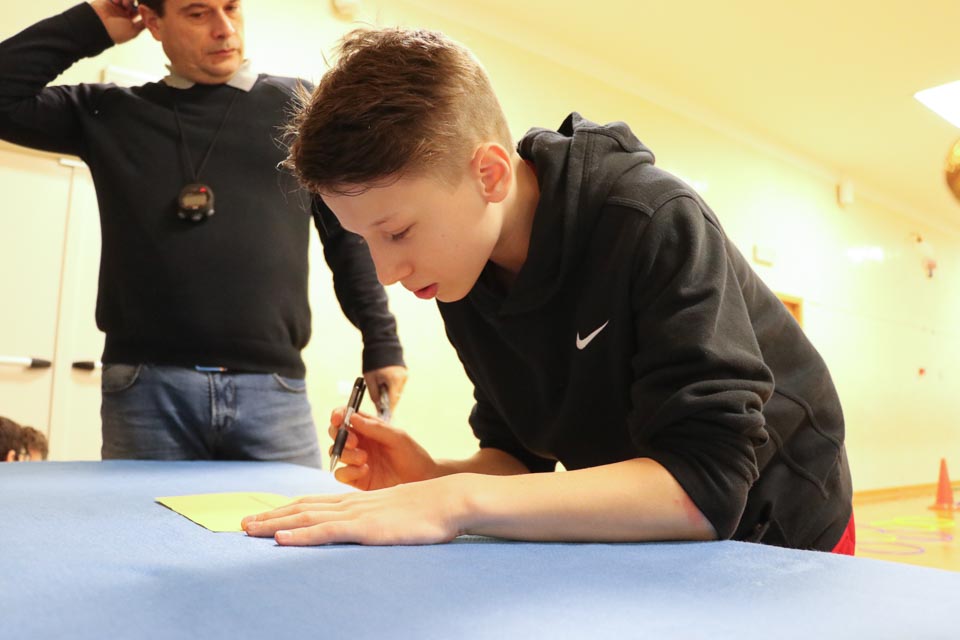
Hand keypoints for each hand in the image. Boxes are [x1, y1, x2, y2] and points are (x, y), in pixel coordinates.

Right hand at [89, 0, 144, 43]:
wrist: (98, 26)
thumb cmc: (117, 32)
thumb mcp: (133, 30)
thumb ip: (143, 24)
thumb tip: (153, 20)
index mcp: (130, 21)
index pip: (140, 11)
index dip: (143, 8)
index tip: (145, 7)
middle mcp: (124, 13)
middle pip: (134, 3)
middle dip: (136, 2)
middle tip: (132, 5)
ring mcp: (116, 6)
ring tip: (124, 4)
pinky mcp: (109, 0)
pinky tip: (116, 2)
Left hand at [241, 476, 465, 545]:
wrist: (447, 501)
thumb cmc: (426, 511)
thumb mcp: (393, 514)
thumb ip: (374, 519)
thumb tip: (364, 529)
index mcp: (357, 501)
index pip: (312, 503)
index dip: (285, 509)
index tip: (263, 516)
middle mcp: (350, 503)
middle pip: (302, 507)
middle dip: (270, 515)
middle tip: (242, 523)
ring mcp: (356, 514)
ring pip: (306, 517)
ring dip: (275, 523)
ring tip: (249, 529)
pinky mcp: (365, 528)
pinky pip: (326, 531)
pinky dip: (300, 534)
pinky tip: (281, 538)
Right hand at [328, 408, 436, 489]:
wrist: (421, 480)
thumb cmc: (412, 455)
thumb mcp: (397, 437)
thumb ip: (375, 428)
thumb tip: (352, 417)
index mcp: (368, 428)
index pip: (346, 416)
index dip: (338, 415)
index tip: (338, 419)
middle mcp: (360, 442)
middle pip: (336, 433)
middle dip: (340, 435)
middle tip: (354, 442)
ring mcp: (356, 461)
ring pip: (336, 452)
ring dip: (347, 454)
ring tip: (365, 458)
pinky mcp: (356, 479)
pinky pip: (341, 474)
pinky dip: (349, 472)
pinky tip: (365, 471)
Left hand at [363, 365, 406, 415]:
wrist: (381, 344)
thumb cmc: (373, 360)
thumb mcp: (370, 379)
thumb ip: (374, 394)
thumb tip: (377, 406)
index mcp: (394, 380)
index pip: (392, 401)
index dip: (387, 411)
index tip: (384, 419)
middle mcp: (402, 379)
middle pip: (395, 398)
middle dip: (387, 405)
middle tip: (379, 411)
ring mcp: (404, 376)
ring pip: (397, 393)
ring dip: (389, 397)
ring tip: (380, 396)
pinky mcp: (404, 374)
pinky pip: (398, 387)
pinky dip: (391, 390)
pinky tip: (384, 389)